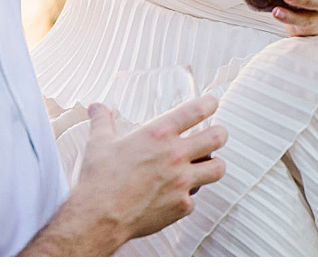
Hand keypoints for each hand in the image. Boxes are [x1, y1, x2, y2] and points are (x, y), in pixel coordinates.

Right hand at [79, 97, 226, 241]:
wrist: (100, 215)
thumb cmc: (100, 178)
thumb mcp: (99, 141)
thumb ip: (102, 120)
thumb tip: (96, 107)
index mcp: (158, 134)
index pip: (196, 111)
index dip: (209, 103)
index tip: (211, 102)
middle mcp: (175, 155)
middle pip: (217, 138)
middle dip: (220, 133)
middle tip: (217, 134)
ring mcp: (182, 182)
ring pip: (218, 168)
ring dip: (214, 164)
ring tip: (207, 164)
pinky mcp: (182, 205)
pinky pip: (194, 198)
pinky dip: (187, 195)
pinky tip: (176, 194)